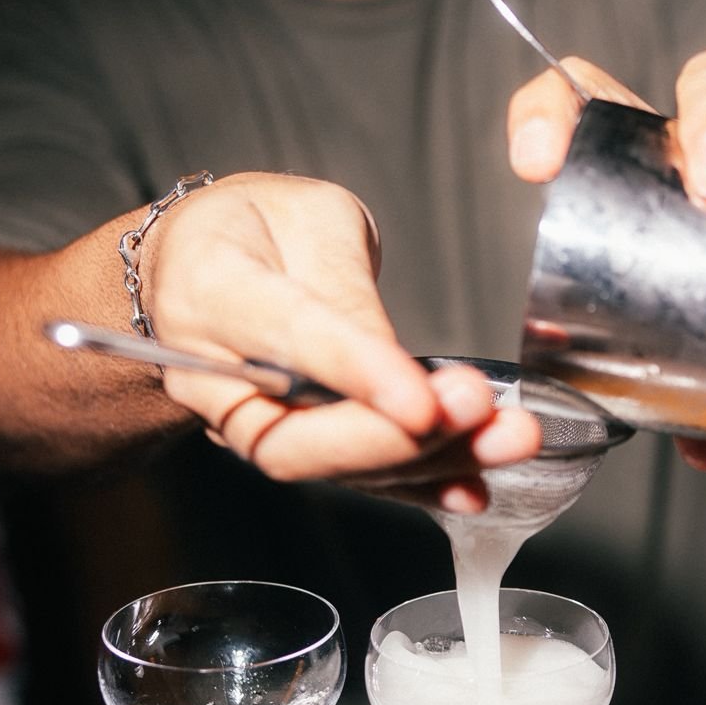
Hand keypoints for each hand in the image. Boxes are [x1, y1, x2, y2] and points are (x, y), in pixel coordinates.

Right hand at [142, 171, 539, 505]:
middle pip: (295, 437)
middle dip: (394, 437)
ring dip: (428, 461)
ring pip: (332, 467)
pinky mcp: (290, 444)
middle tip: (476, 409)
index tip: (423, 398)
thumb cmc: (254, 227)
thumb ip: (344, 284)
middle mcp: (214, 377)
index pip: (286, 339)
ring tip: (507, 438)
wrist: (198, 264)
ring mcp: (247, 423)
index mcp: (208, 291)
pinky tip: (474, 487)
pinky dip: (418, 486)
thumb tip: (394, 361)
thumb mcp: (308, 217)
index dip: (356, 372)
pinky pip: (353, 477)